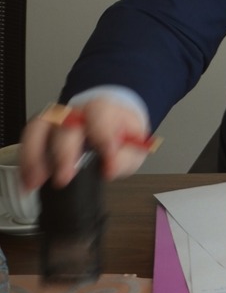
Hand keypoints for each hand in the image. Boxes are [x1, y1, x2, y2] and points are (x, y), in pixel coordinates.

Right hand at [19, 98, 152, 189]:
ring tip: (34, 182)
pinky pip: (28, 139)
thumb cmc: (120, 135)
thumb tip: (109, 168)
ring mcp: (57, 119)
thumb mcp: (133, 147)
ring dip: (34, 156)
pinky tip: (27, 180)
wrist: (111, 124)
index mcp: (104, 110)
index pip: (100, 115)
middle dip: (63, 153)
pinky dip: (25, 161)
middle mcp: (77, 111)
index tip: (106, 164)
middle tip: (63, 179)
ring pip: (38, 128)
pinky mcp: (42, 129)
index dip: (102, 138)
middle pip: (65, 124)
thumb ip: (125, 157)